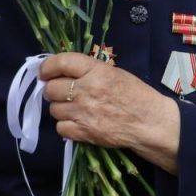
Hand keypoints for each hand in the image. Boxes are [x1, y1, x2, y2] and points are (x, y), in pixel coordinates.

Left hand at [40, 52, 180, 172]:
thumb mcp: (115, 73)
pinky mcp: (84, 132)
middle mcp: (86, 90)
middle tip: (62, 92)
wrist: (150, 122)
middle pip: (51, 89)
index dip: (47, 67)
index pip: (61, 62)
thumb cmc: (136, 94)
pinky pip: (60, 128)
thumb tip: (64, 73)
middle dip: (53, 90)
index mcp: (95, 71)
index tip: (45, 72)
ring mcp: (83, 112)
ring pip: (53, 109)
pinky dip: (66, 125)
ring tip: (74, 108)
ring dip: (60, 108)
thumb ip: (89, 71)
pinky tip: (77, 122)